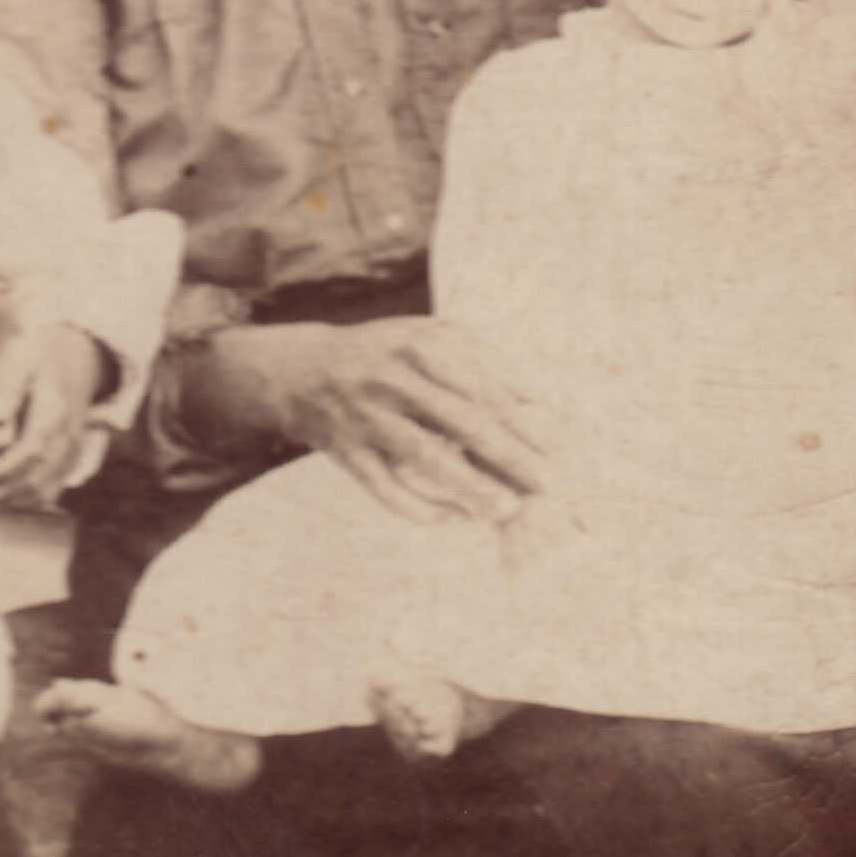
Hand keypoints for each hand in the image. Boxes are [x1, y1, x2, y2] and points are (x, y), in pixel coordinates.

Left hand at [0, 322, 104, 510]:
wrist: (80, 359)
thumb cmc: (43, 358)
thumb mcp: (23, 360)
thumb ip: (8, 387)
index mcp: (56, 412)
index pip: (33, 450)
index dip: (6, 469)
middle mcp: (68, 438)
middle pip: (35, 478)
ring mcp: (71, 452)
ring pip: (42, 491)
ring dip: (7, 502)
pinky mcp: (68, 461)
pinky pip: (49, 491)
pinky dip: (22, 502)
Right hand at [186, 317, 548, 521]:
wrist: (299, 368)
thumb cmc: (384, 354)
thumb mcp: (427, 338)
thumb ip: (480, 362)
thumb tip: (537, 401)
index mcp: (418, 343)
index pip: (479, 384)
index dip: (519, 417)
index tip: (555, 444)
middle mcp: (390, 377)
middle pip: (458, 419)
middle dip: (506, 454)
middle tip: (545, 482)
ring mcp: (364, 415)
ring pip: (422, 456)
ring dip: (468, 485)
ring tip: (506, 509)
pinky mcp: (344, 451)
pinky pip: (384, 488)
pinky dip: (419, 507)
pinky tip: (453, 518)